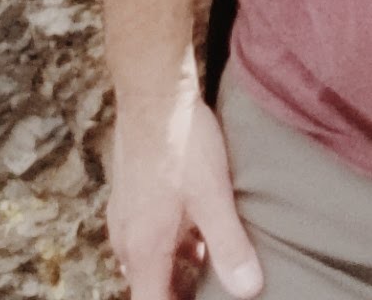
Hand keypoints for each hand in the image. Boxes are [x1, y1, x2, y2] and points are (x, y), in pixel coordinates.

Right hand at [106, 84, 261, 299]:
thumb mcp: (214, 198)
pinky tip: (196, 229)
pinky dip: (168, 244)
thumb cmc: (182, 144)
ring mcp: (123, 214)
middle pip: (147, 286)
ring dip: (173, 269)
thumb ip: (230, 247)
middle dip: (176, 294)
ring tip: (208, 265)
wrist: (153, 92)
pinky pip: (144, 235)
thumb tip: (248, 289)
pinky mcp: (128, 194)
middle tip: (210, 291)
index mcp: (144, 247)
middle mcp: (126, 237)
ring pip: (145, 260)